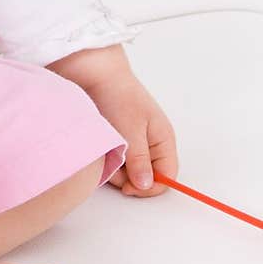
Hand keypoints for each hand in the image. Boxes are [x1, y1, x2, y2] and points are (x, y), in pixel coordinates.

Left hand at [83, 68, 178, 197]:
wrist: (95, 75)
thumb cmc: (118, 97)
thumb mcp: (131, 132)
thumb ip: (140, 161)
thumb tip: (147, 186)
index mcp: (163, 141)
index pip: (167, 177)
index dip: (150, 188)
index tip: (128, 188)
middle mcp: (151, 145)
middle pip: (146, 178)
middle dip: (127, 177)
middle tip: (111, 160)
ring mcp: (134, 144)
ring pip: (128, 173)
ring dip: (114, 168)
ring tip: (103, 149)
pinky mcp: (118, 142)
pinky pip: (115, 162)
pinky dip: (106, 160)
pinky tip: (99, 147)